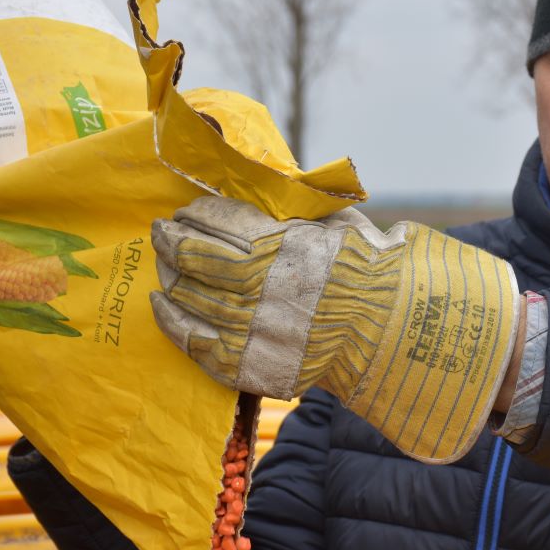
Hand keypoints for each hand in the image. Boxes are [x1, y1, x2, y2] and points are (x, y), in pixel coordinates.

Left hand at [150, 197, 520, 462]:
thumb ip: (293, 207)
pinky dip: (173, 323)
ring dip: (169, 278)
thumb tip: (261, 185)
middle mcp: (259, 284)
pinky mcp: (250, 364)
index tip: (182, 213)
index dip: (192, 214)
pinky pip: (196, 344)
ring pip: (189, 298)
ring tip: (163, 268)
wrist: (390, 333)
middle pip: (193, 258)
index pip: (216, 221)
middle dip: (171, 242)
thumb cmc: (366, 270)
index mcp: (279, 243)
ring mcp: (252, 328)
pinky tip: (162, 309)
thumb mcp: (333, 221)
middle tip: (160, 234)